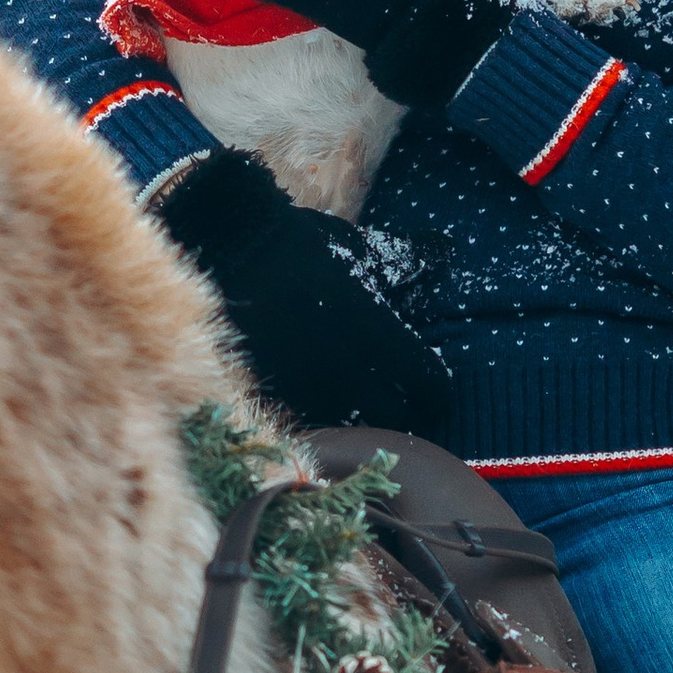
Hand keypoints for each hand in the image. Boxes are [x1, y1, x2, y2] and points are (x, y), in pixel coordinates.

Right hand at [155, 149, 452, 440]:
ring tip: (352, 398)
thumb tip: (445, 250)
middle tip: (393, 395)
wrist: (228, 249)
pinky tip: (313, 397)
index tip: (427, 382)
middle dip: (400, 408)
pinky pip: (306, 423)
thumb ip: (406, 260)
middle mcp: (350, 374)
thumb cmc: (300, 245)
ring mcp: (307, 392)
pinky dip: (316, 416)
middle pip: (397, 419)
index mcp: (381, 338)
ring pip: (351, 428)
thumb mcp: (358, 250)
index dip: (433, 387)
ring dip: (358, 418)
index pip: (431, 387)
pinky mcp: (269, 400)